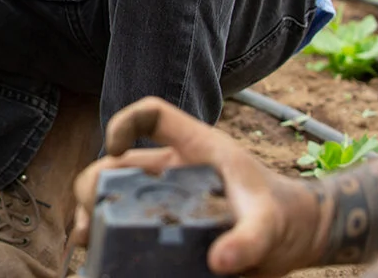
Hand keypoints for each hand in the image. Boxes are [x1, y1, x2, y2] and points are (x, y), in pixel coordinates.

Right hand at [72, 98, 325, 276]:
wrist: (292, 239)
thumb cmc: (280, 214)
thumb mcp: (269, 223)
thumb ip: (251, 238)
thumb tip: (220, 262)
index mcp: (194, 149)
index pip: (152, 114)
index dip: (125, 121)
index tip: (114, 149)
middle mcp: (172, 170)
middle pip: (117, 163)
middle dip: (92, 185)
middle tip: (88, 219)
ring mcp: (165, 199)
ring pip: (113, 195)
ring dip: (92, 213)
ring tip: (85, 240)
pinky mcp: (165, 227)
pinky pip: (127, 226)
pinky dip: (109, 238)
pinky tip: (102, 257)